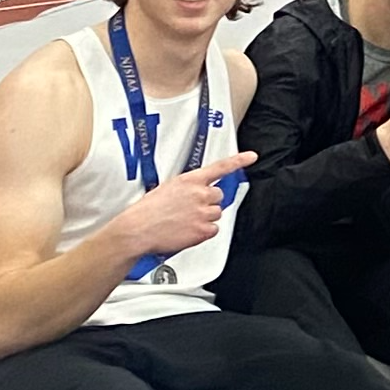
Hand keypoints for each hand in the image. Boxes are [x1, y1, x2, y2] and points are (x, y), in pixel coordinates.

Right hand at [125, 151, 255, 259]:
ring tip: (186, 221)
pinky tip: (188, 231)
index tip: (251, 156)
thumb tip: (194, 192)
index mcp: (189, 180)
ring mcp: (203, 212)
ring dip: (206, 217)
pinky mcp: (203, 229)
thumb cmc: (147, 211)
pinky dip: (204, 232)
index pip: (219, 168)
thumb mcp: (166, 188)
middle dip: (209, 202)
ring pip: (217, 214)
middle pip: (219, 196)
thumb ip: (186, 188)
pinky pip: (213, 230)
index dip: (238, 161)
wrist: (138, 230)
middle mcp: (199, 194)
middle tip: (191, 209)